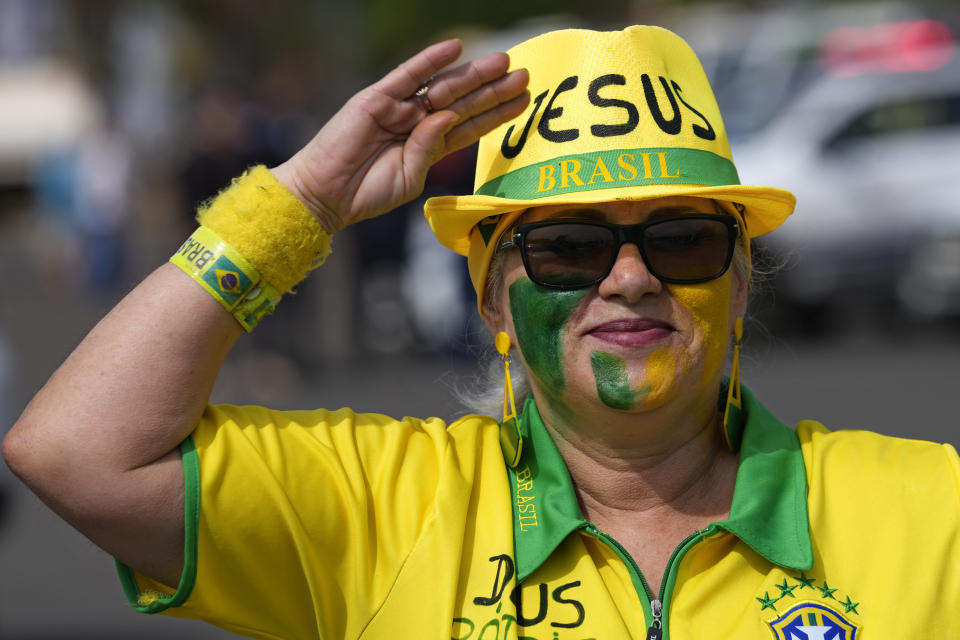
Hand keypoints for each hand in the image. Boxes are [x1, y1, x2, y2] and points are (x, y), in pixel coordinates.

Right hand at [272, 39, 529, 231]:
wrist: (326, 195)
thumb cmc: (367, 193)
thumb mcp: (410, 178)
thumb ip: (431, 149)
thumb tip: (448, 116)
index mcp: (428, 144)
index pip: (470, 125)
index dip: (496, 113)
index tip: (524, 101)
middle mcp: (417, 122)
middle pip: (464, 101)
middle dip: (493, 89)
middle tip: (525, 75)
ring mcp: (398, 108)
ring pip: (443, 86)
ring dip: (473, 73)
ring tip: (502, 62)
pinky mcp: (377, 99)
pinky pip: (408, 75)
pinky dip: (430, 60)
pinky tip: (454, 49)